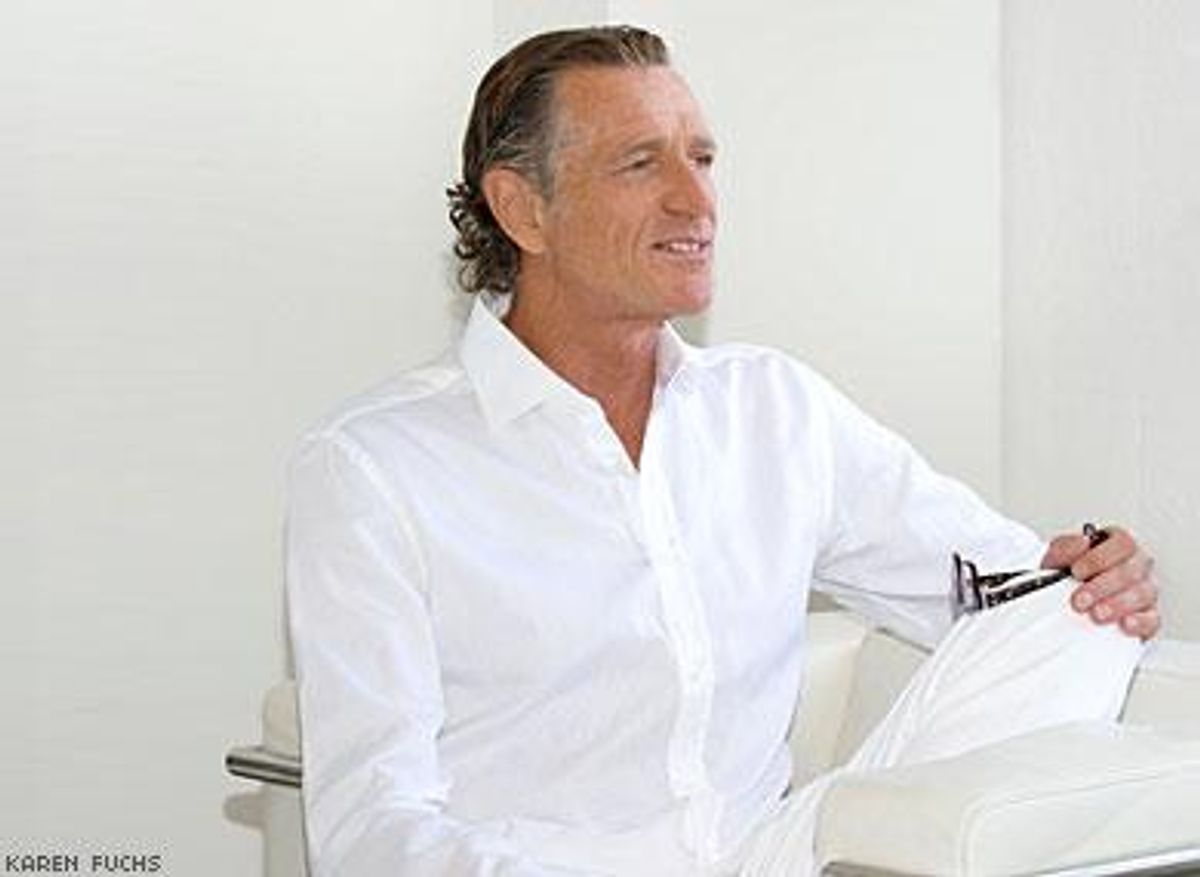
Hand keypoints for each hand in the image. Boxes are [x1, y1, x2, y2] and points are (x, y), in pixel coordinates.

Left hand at [1041, 527, 1158, 638]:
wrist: (1059, 605)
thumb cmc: (1065, 577)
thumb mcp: (1057, 558)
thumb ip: (1065, 548)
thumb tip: (1081, 542)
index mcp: (1118, 546)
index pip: (1122, 543)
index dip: (1099, 558)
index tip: (1076, 572)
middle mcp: (1136, 565)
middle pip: (1132, 570)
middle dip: (1103, 587)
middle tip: (1080, 600)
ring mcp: (1145, 590)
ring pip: (1143, 594)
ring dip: (1118, 605)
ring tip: (1096, 615)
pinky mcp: (1148, 617)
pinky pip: (1152, 619)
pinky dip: (1140, 622)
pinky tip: (1124, 624)